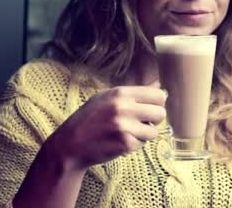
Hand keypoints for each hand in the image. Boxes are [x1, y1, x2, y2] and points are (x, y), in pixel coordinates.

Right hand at [45, 85, 166, 171]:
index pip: (159, 95)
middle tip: (141, 122)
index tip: (150, 108)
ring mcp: (125, 127)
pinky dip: (135, 144)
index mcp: (120, 93)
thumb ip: (134, 92)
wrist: (70, 143)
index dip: (157, 103)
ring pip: (154, 131)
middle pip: (161, 113)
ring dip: (144, 134)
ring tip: (128, 132)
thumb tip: (159, 86)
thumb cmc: (90, 118)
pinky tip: (120, 141)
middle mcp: (124, 108)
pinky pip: (142, 144)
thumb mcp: (107, 97)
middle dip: (154, 120)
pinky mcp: (125, 144)